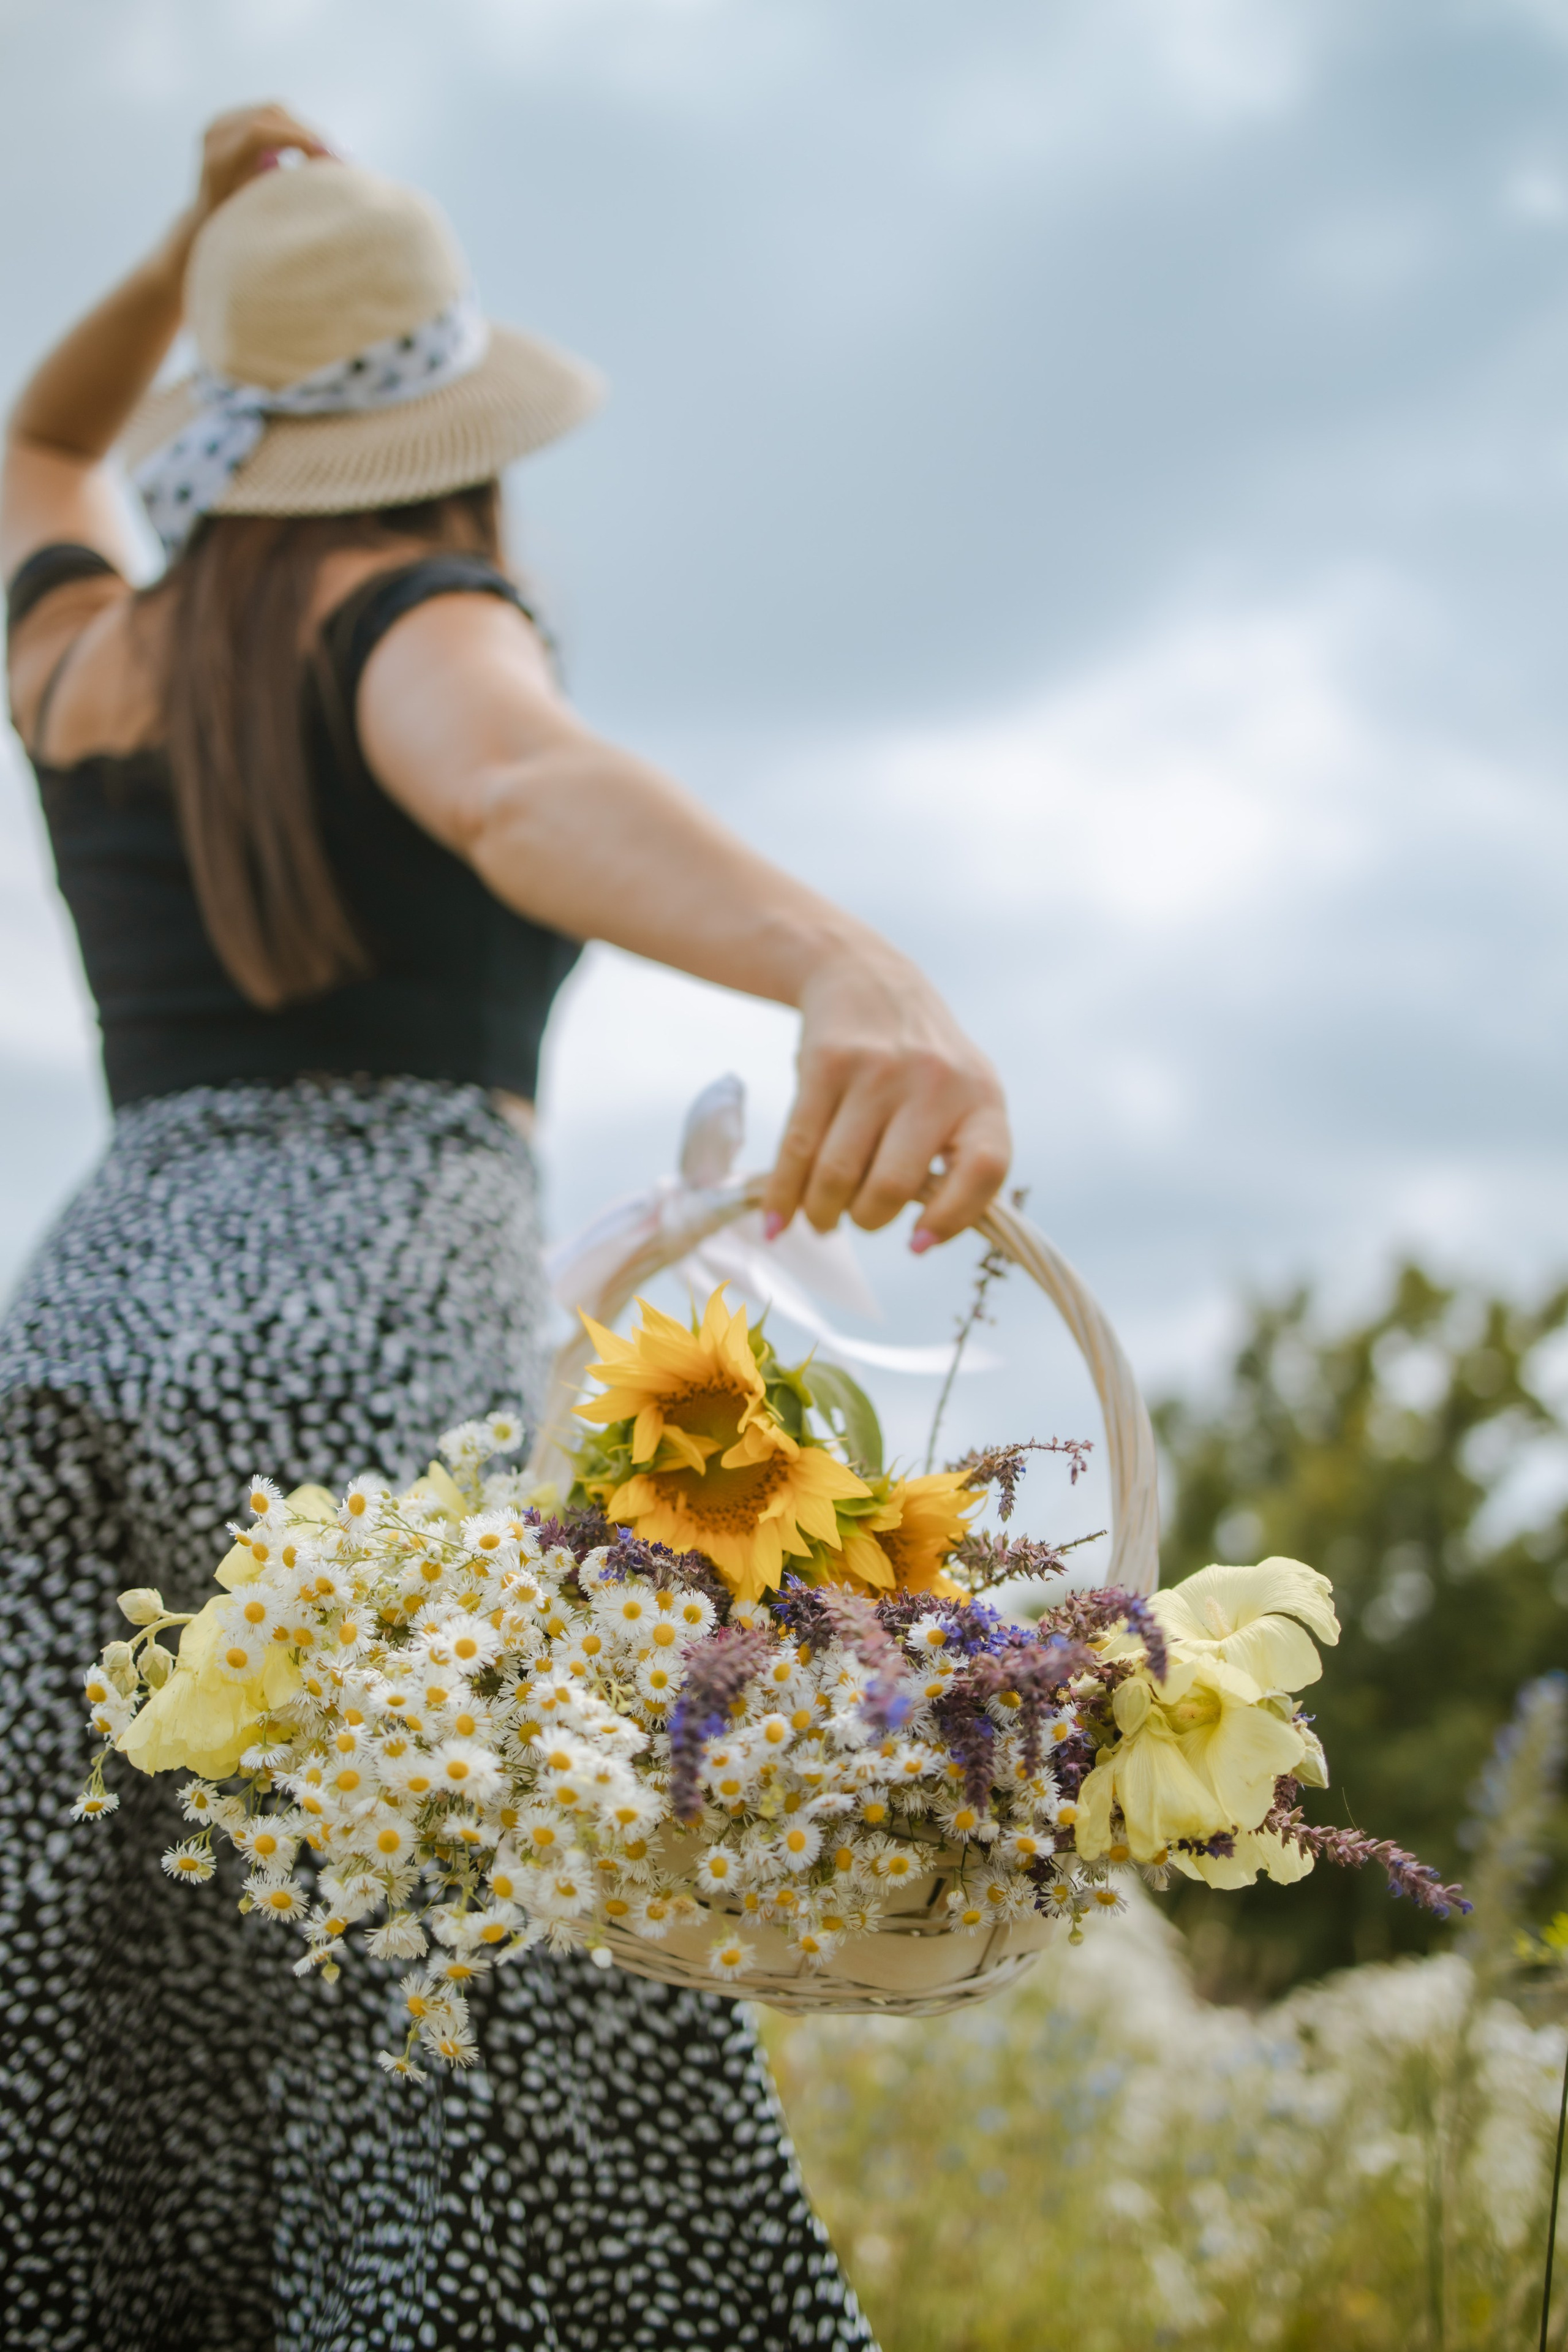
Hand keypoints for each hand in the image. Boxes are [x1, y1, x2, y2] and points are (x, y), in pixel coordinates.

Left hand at [178, 103, 336, 250]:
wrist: (207, 221)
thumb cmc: (238, 230)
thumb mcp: (260, 215)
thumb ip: (282, 189)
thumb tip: (326, 170)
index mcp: (217, 159)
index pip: (259, 132)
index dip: (297, 138)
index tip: (329, 153)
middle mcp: (215, 133)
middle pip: (270, 115)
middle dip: (308, 132)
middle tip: (341, 154)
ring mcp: (222, 122)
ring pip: (275, 112)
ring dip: (306, 130)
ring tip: (332, 153)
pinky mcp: (234, 119)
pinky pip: (272, 116)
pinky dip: (297, 129)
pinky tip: (316, 148)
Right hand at [763, 945, 1011, 1249]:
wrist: (865, 978)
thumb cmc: (921, 1061)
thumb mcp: (963, 1095)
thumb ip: (958, 1159)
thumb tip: (924, 1240)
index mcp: (982, 1098)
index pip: (984, 1171)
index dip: (951, 1218)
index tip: (916, 1244)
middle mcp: (935, 1082)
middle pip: (893, 1186)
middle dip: (867, 1220)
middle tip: (856, 1220)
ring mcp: (878, 1071)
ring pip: (839, 1174)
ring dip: (823, 1213)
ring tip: (821, 1220)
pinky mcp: (826, 1064)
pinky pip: (799, 1148)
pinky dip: (784, 1195)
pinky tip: (779, 1219)